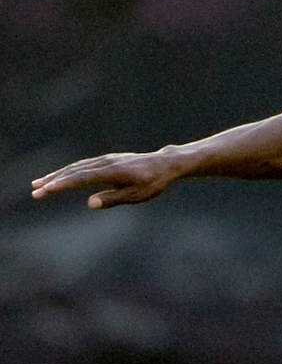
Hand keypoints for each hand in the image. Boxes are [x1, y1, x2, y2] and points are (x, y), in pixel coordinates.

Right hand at [31, 149, 184, 207]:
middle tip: (35, 191)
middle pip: (73, 171)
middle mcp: (105, 162)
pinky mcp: (106, 159)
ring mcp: (104, 159)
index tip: (47, 190)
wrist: (164, 163)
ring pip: (75, 167)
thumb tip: (89, 203)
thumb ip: (113, 199)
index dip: (63, 185)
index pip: (81, 178)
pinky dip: (68, 171)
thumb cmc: (153, 182)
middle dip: (53, 181)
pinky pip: (82, 165)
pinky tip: (58, 177)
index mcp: (112, 172)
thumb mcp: (137, 195)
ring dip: (56, 175)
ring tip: (39, 184)